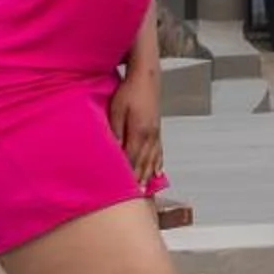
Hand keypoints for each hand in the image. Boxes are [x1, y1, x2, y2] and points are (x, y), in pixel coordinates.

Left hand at [108, 69, 164, 185]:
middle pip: (144, 162)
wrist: (147, 77)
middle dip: (139, 179)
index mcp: (139, 132)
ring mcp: (156, 133)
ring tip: (146, 188)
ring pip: (152, 159)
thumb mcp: (116, 110)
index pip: (132, 159)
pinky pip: (159, 151)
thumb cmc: (129, 92)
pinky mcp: (157, 129)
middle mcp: (150, 136)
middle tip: (136, 195)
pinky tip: (157, 171)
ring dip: (148, 174)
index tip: (125, 189)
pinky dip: (158, 163)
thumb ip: (116, 131)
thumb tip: (114, 150)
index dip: (128, 175)